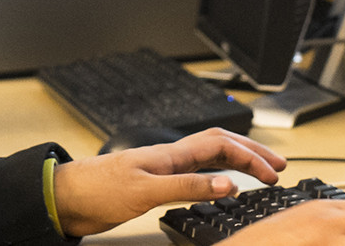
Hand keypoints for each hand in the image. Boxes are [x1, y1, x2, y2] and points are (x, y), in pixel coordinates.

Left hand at [52, 128, 285, 237]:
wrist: (67, 198)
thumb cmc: (98, 189)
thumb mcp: (146, 191)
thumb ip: (187, 186)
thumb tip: (228, 183)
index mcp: (170, 154)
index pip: (219, 145)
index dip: (250, 156)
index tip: (273, 173)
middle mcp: (169, 158)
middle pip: (218, 146)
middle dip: (250, 152)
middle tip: (277, 167)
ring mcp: (162, 170)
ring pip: (207, 158)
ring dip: (236, 163)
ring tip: (258, 174)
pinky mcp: (154, 184)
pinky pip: (193, 174)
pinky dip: (214, 177)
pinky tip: (220, 187)